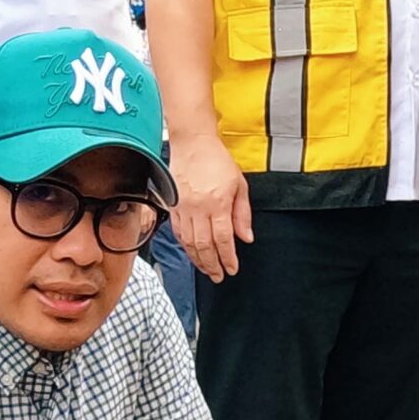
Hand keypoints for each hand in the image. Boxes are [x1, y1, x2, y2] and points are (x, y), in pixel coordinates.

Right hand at [177, 137, 251, 282]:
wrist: (192, 143)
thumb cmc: (217, 160)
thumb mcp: (239, 185)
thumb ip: (242, 213)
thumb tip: (245, 237)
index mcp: (217, 203)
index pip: (223, 239)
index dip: (228, 258)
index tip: (232, 269)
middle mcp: (198, 208)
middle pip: (204, 245)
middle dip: (212, 265)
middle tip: (218, 276)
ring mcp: (183, 207)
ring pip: (189, 242)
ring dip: (198, 260)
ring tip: (207, 269)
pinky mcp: (173, 205)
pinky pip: (178, 232)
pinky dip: (185, 246)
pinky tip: (193, 253)